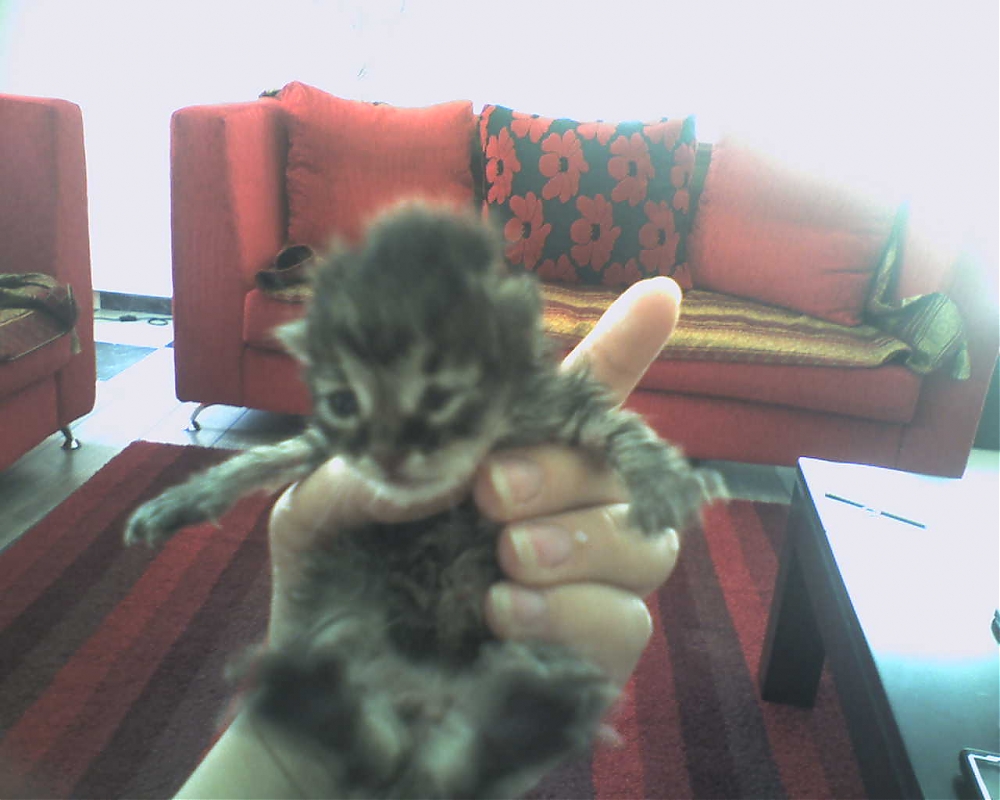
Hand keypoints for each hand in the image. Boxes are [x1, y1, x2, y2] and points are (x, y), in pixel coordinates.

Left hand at [266, 277, 683, 685]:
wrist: (330, 709)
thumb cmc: (332, 594)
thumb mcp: (316, 513)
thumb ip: (357, 473)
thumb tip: (442, 470)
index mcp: (500, 463)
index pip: (579, 401)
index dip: (624, 346)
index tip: (659, 294)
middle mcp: (555, 516)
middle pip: (622, 465)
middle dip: (564, 468)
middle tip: (491, 492)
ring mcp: (580, 587)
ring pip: (648, 542)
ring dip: (580, 540)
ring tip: (503, 558)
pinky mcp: (587, 657)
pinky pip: (628, 621)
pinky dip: (572, 610)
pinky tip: (501, 613)